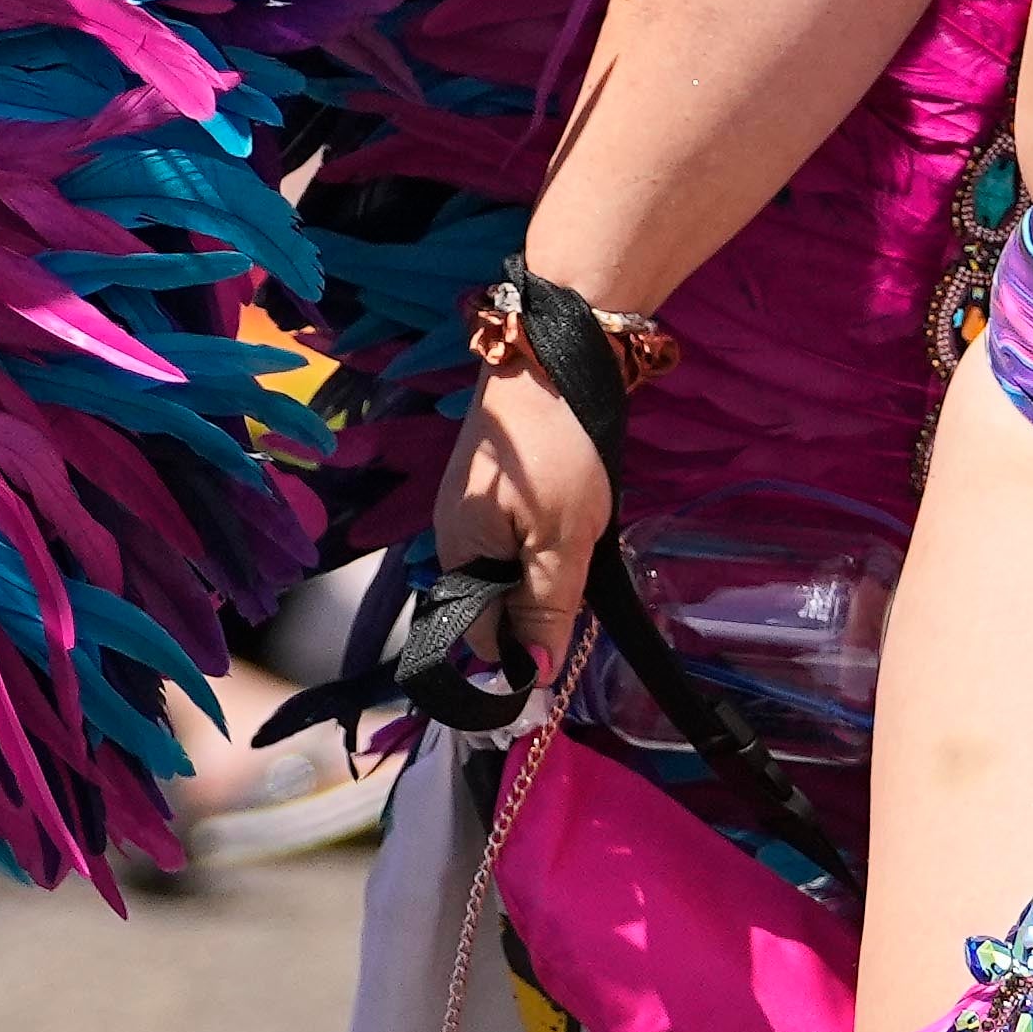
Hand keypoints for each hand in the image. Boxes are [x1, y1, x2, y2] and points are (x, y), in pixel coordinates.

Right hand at [431, 362, 619, 640]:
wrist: (549, 356)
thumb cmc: (555, 451)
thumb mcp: (561, 539)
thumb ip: (546, 608)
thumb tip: (535, 675)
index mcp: (459, 558)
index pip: (480, 640)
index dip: (518, 661)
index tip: (561, 665)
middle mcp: (453, 540)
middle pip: (491, 610)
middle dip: (532, 621)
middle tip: (578, 604)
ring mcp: (470, 513)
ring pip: (504, 577)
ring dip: (540, 586)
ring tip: (578, 565)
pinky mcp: (492, 491)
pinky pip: (511, 546)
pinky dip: (540, 553)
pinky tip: (568, 536)